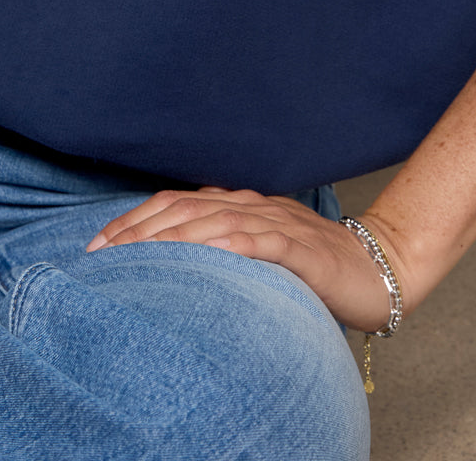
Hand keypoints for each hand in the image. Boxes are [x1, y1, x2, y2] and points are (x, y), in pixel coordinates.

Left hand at [86, 187, 400, 332]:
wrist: (377, 266)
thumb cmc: (313, 267)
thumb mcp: (259, 254)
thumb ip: (221, 252)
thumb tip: (170, 271)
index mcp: (237, 205)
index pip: (174, 204)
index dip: (134, 221)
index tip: (98, 246)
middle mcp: (251, 206)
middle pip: (184, 208)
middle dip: (139, 230)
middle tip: (102, 255)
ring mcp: (277, 223)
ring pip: (215, 221)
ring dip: (172, 237)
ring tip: (138, 256)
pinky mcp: (302, 247)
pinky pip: (262, 241)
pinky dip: (232, 243)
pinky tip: (208, 252)